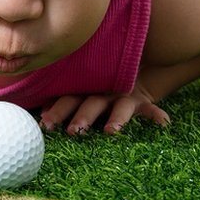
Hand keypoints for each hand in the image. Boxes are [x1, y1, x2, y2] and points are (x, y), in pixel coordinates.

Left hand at [39, 82, 169, 134]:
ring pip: (119, 107)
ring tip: (111, 131)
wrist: (130, 68)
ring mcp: (122, 96)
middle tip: (74, 132)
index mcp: (82, 91)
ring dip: (116, 118)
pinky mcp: (142, 101)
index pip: (67, 99)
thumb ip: (59, 102)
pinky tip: (163, 123)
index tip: (45, 124)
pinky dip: (157, 116)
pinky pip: (151, 109)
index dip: (56, 110)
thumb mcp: (78, 91)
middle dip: (82, 117)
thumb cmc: (94, 87)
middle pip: (90, 103)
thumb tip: (36, 117)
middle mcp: (101, 92)